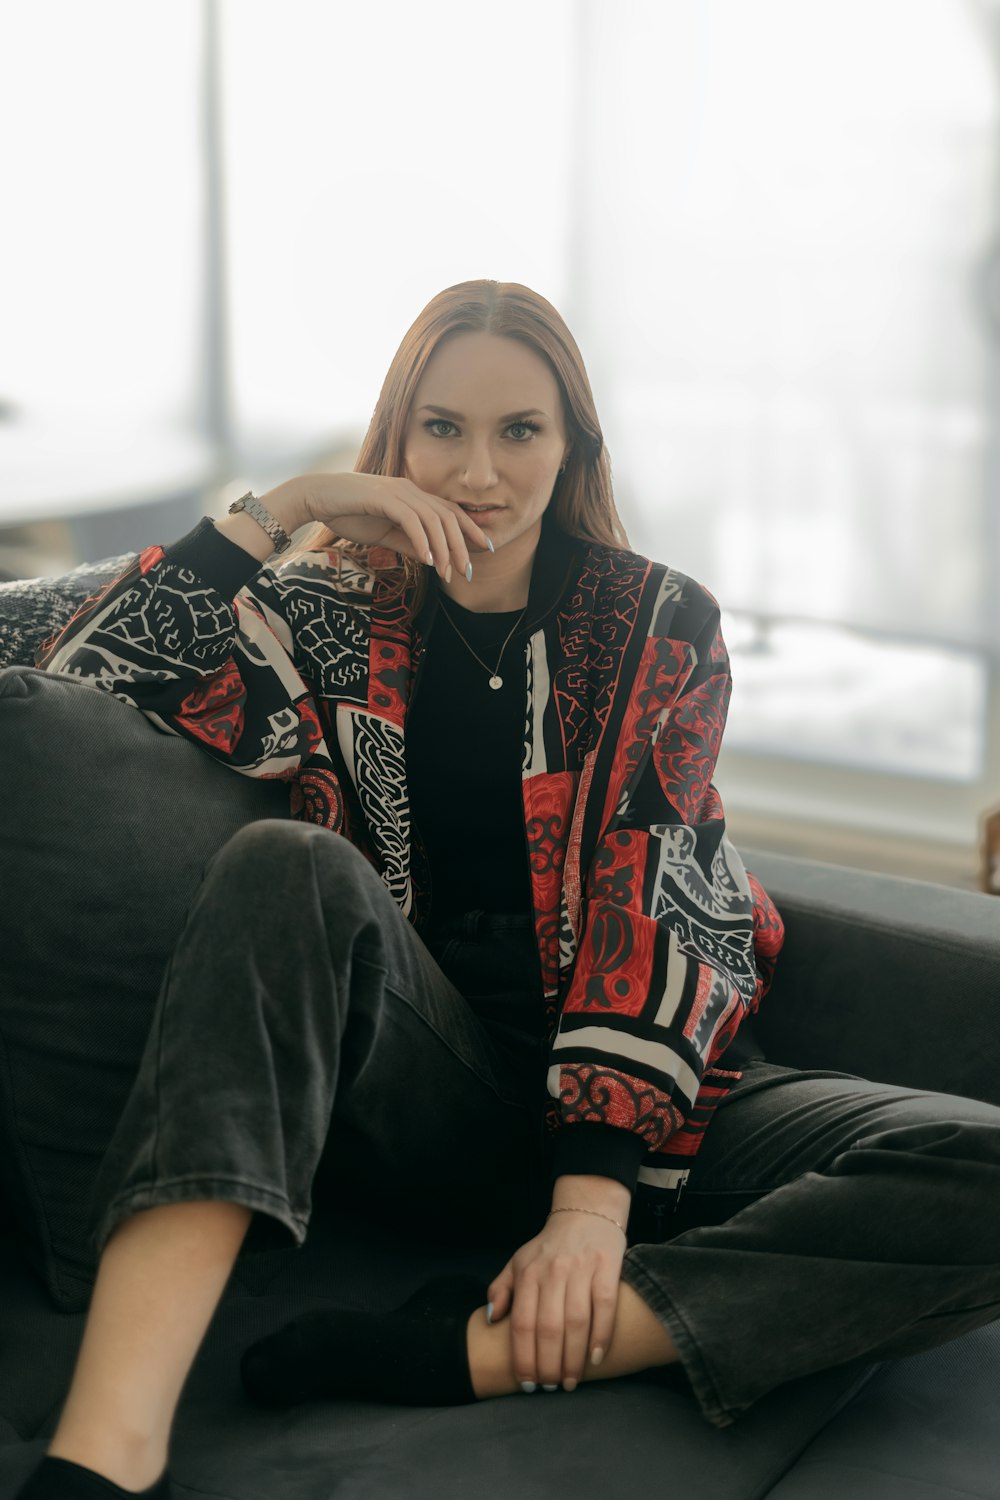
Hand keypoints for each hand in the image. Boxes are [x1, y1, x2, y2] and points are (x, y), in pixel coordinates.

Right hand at [300, 471, 493, 581]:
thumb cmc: (348, 514)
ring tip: (447, 572)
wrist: (316, 498)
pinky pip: (411, 521)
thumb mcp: (384, 534)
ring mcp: (398, 492)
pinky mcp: (384, 498)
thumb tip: (430, 559)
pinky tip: (427, 560)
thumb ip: (407, 543)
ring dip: (443, 548)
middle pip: (448, 516)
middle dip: (462, 544)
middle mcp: (410, 490)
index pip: (449, 512)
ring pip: (433, 520)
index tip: (484, 550)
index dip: (469, 529)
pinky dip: (422, 541)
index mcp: (412, 496)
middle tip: (467, 571)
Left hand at [486, 1210, 625, 1390]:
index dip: (523, 1357)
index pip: (522, 1323)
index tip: (528, 1383)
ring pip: (576, 1322)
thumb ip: (501, 1289)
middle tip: (552, 1388)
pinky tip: (597, 1357)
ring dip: (574, 1358)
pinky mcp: (606, 1266)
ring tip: (571, 1381)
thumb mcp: (518, 1261)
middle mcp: (552, 1272)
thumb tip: (490, 1319)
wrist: (585, 1213)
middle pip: (548, 1328)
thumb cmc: (549, 1247)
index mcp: (528, 1273)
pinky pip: (604, 1306)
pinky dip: (601, 1334)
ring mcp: (581, 1269)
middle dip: (549, 1365)